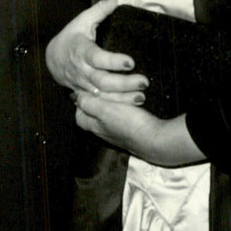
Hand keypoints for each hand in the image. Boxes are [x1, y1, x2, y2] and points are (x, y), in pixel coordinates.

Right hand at [46, 0, 147, 102]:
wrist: (53, 58)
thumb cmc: (72, 36)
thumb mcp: (83, 20)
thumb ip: (101, 9)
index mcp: (81, 50)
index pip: (97, 58)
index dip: (112, 62)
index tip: (130, 62)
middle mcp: (82, 70)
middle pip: (102, 81)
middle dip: (124, 84)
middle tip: (144, 81)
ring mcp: (83, 85)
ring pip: (103, 96)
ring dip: (123, 98)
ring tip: (142, 96)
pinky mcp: (86, 94)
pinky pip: (101, 104)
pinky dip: (116, 106)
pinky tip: (133, 104)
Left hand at [74, 92, 205, 166]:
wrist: (156, 142)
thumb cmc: (129, 124)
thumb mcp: (104, 111)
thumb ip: (88, 103)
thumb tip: (74, 96)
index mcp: (94, 126)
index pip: (79, 114)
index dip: (81, 101)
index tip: (88, 90)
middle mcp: (103, 132)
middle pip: (93, 116)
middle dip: (97, 101)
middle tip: (104, 89)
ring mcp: (118, 134)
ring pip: (108, 116)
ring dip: (112, 104)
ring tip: (119, 93)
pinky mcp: (131, 133)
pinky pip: (122, 119)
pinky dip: (124, 109)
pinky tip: (131, 103)